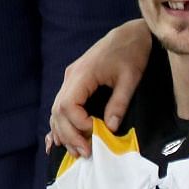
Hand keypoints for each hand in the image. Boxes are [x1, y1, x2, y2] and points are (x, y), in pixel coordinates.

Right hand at [50, 19, 151, 157]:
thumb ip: (118, 103)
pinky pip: (62, 105)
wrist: (130, 34)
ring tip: (77, 151)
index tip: (95, 133)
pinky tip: (59, 139)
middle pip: (58, 110)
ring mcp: (70, 80)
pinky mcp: (75, 83)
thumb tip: (110, 129)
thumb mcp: (130, 78)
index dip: (78, 123)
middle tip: (84, 153)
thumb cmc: (131, 53)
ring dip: (64, 131)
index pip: (68, 104)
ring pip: (57, 110)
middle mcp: (71, 77)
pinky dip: (61, 123)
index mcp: (82, 74)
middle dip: (69, 134)